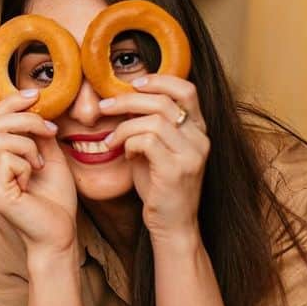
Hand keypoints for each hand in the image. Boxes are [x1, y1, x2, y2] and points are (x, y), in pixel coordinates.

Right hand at [0, 90, 78, 258]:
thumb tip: (37, 106)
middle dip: (26, 117)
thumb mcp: (51, 158)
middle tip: (50, 130)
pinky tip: (34, 179)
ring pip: (2, 136)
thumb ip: (40, 135)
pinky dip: (28, 162)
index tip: (36, 93)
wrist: (60, 237)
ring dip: (30, 143)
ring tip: (41, 163)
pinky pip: (8, 158)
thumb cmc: (57, 202)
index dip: (12, 100)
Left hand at [98, 75, 209, 243]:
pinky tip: (122, 154)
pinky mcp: (176, 171)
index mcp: (198, 130)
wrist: (172, 225)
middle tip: (105, 106)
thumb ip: (147, 125)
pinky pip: (147, 141)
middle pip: (164, 101)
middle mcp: (200, 139)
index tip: (134, 84)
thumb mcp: (155, 150)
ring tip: (111, 139)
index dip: (160, 80)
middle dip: (128, 100)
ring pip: (154, 120)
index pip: (187, 89)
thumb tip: (123, 100)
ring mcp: (191, 155)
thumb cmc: (159, 187)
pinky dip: (128, 142)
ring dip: (124, 126)